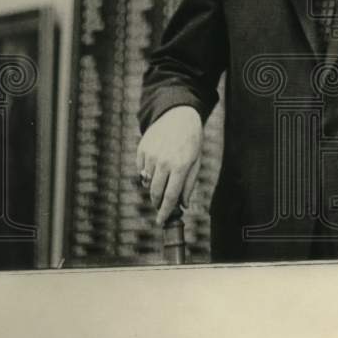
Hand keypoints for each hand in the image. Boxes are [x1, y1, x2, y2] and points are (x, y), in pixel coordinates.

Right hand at [136, 106, 202, 225]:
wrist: (179, 115)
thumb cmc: (191, 141)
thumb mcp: (196, 162)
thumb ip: (189, 184)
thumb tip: (182, 205)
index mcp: (180, 166)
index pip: (170, 196)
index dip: (165, 212)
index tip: (161, 222)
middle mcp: (164, 161)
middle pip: (156, 192)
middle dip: (158, 202)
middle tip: (161, 205)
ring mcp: (151, 155)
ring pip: (147, 181)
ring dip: (153, 185)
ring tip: (163, 175)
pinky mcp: (142, 149)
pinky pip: (141, 169)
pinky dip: (147, 172)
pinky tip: (156, 164)